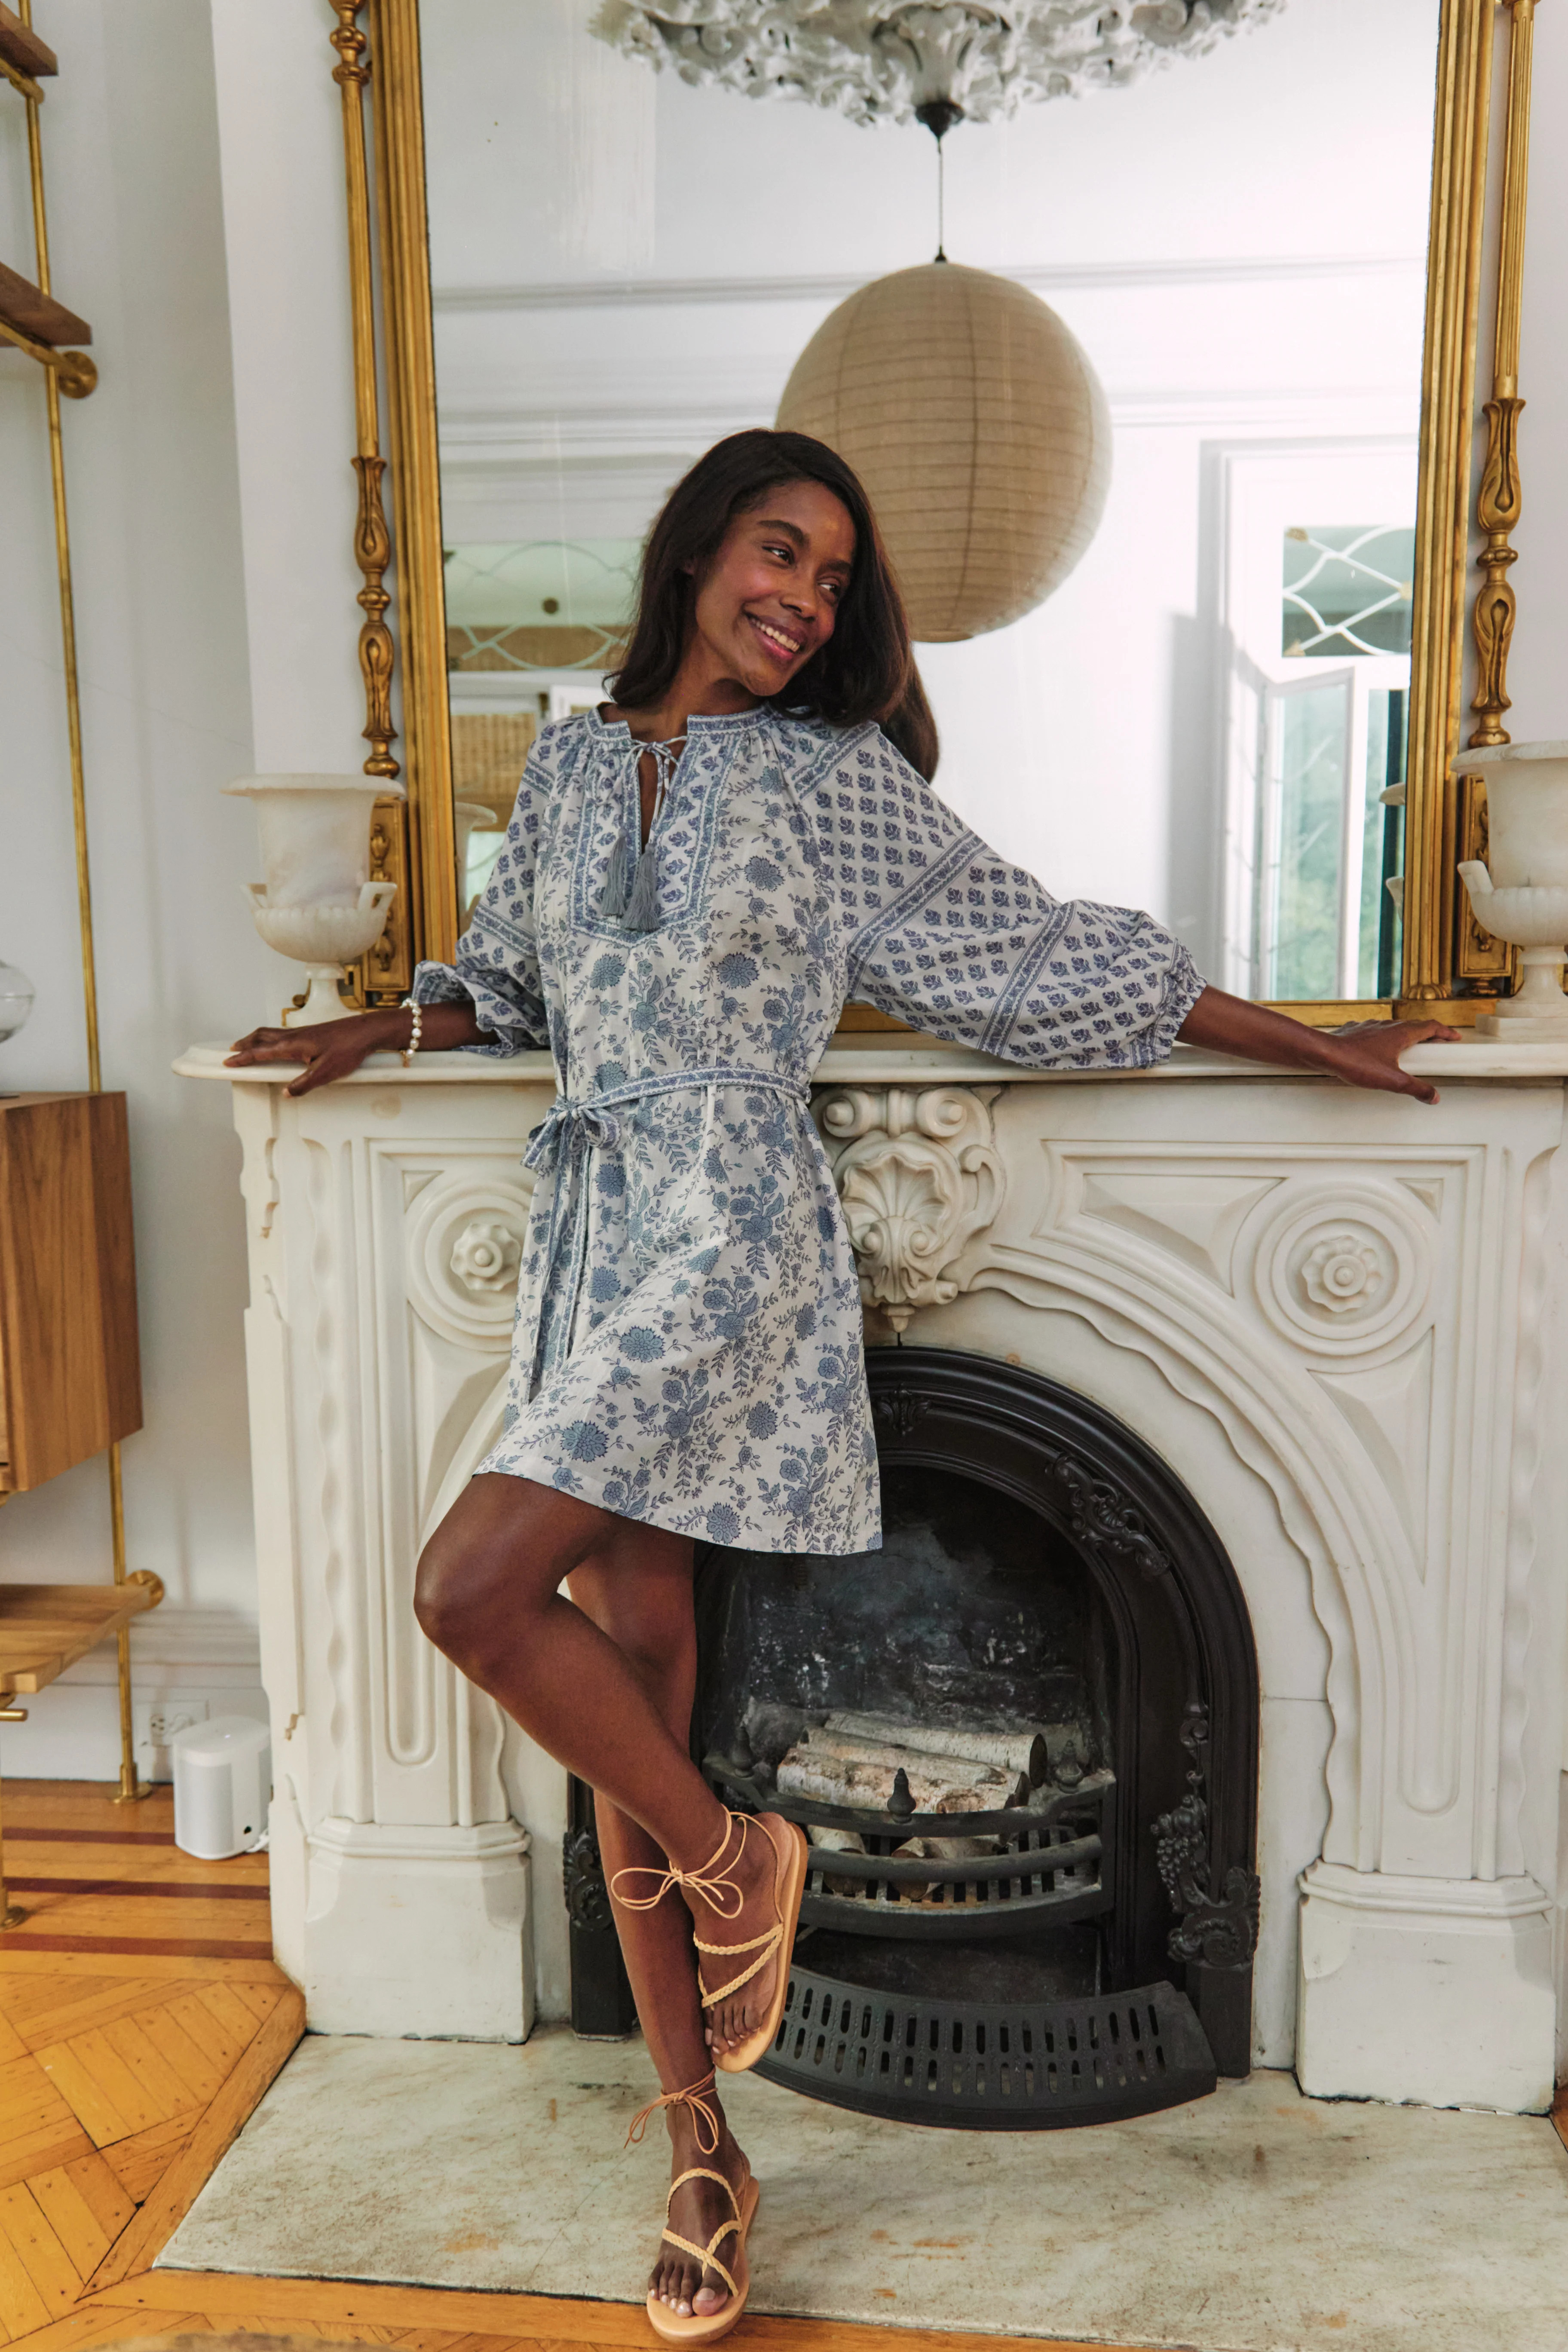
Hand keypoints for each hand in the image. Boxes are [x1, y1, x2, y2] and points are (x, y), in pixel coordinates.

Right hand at [225, 1010, 404, 1097]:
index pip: (261, 1052)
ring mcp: (303, 1032)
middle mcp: (295, 1035)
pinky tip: (276, 1045)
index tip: (228, 1062)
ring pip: (271, 1033)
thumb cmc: (349, 1048)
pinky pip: (283, 1033)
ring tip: (248, 1046)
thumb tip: (286, 1092)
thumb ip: (304, 1084)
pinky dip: (270, 1038)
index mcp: (293, 1045)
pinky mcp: (311, 1032)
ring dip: (256, 1039)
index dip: (243, 1058)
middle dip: (244, 1044)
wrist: (367, 1032)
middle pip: (261, 1037)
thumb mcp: (326, 1072)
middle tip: (232, 1051)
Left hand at [1319, 1019, 1461, 1103]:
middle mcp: (1387, 1025)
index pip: (1430, 1027)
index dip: (1445, 1032)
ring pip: (1394, 1027)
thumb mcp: (1392, 1081)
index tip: (1454, 1037)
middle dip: (1429, 1034)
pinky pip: (1375, 1031)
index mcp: (1401, 1033)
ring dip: (1406, 1034)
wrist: (1324, 1053)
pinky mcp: (1355, 1031)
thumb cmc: (1356, 1063)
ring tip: (1410, 1047)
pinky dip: (1384, 1037)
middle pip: (1414, 1026)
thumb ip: (1416, 1088)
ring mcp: (1370, 1026)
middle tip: (1437, 1043)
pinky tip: (1379, 1047)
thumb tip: (1434, 1096)